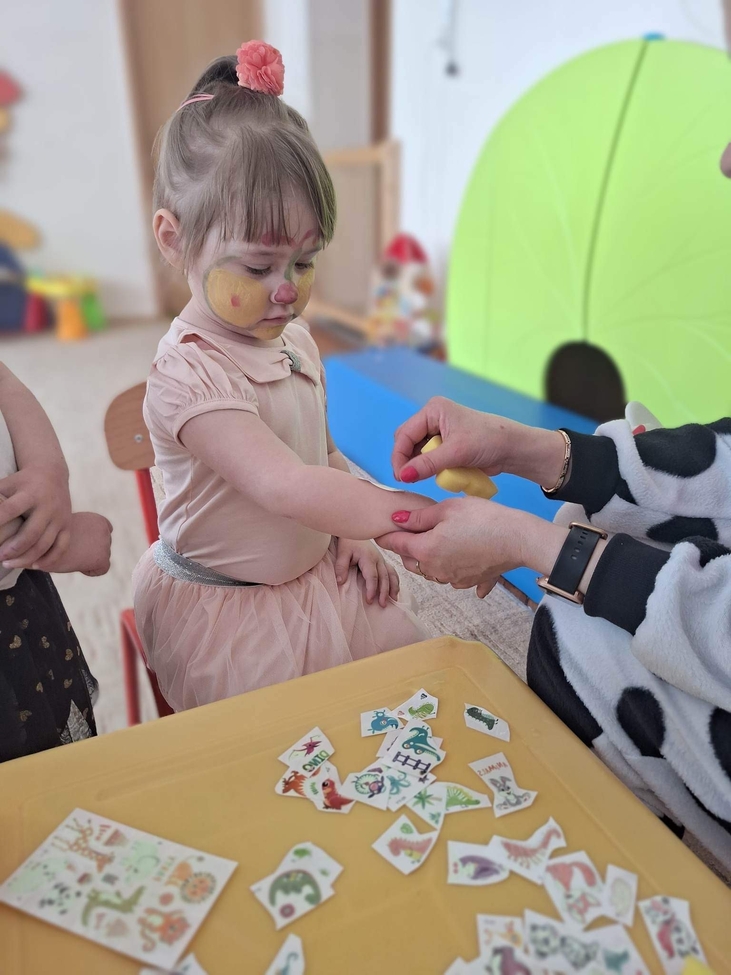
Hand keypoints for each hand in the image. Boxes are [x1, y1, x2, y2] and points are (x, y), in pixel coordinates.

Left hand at [0, 466, 71, 567]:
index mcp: (29, 493)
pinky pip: (61, 547)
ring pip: (45, 543)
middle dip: (13, 548)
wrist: (53, 473)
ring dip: (27, 558)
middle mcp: (47, 505)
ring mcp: (59, 517)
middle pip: (31, 533)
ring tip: (9, 564)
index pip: (11, 509)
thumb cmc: (21, 482)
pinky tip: (35, 566)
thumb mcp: (5, 483)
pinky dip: (49, 559)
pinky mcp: (67, 525)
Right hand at [34, 512, 111, 575]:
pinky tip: (75, 565)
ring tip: (72, 556)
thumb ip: (81, 530)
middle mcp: (105, 530)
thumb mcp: (68, 524)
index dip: (92, 538)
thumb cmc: (49, 535)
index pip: (105, 531)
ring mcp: (105, 544)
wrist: (40, 543)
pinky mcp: (101, 558)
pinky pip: (101, 569)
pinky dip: (90, 570)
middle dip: (91, 548)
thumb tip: (86, 541)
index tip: (79, 542)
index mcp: (98, 520)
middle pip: (103, 544)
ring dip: (89, 558)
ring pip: (102, 556)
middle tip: (73, 551)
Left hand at [335, 537, 399, 606]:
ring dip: (393, 587)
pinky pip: (392, 571)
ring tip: (394, 600)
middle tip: (382, 605)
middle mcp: (378, 559)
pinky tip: (395, 591)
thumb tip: (340, 582)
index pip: (372, 576)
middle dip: (384, 592)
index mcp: (368, 557)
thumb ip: (340, 566)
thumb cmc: (348, 542)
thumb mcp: (342, 552)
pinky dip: (395, 582)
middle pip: (384, 577)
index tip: (370, 600)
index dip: (372, 589)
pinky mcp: (383, 561)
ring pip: (391, 575)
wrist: (354, 529)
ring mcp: (382, 559)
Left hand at [377, 498, 566, 598]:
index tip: (377, 530)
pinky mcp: (468, 581)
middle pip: (409, 560)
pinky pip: (449, 575)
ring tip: (431, 540)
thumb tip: (395, 520)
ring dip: (425, 557)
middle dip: (405, 547)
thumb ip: (418, 517)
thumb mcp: (447, 509)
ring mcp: (452, 579)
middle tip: (406, 532)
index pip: (395, 544)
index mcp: (425, 550)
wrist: (518, 539)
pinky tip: (455, 554)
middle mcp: (435, 570)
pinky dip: (447, 565)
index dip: (385, 535)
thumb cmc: (483, 519)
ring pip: (428, 569)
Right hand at [392, 396, 565, 488]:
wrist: (512, 448)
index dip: (399, 456)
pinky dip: (429, 468)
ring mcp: (439, 432)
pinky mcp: (445, 445)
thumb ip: (427, 464)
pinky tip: (436, 474)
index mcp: (433, 410)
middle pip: (407, 442)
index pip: (404, 434)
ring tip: (423, 478)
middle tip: (408, 480)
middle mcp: (433, 418)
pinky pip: (428, 458)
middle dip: (407, 461)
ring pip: (416, 452)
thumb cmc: (488, 441)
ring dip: (419, 466)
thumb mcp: (455, 453)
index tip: (401, 477)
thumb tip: (403, 476)